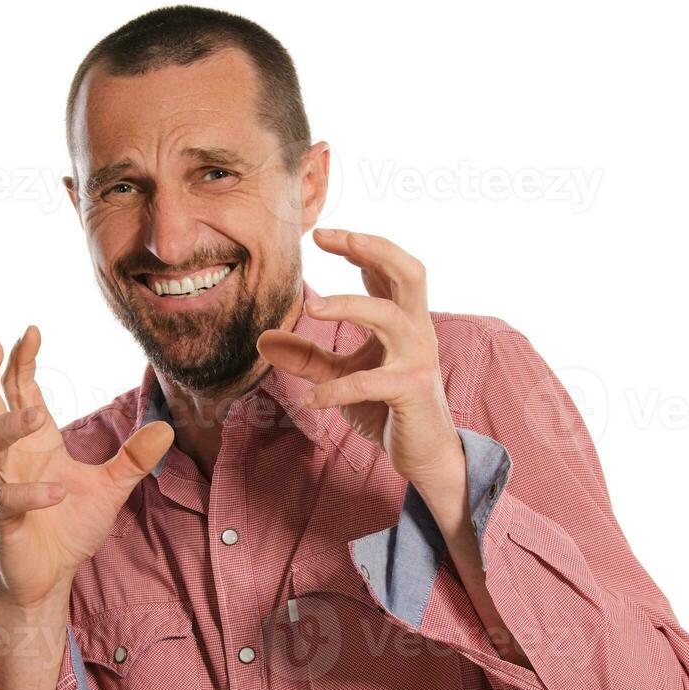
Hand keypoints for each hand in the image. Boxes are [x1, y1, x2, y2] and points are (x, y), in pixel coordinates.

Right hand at [0, 326, 173, 609]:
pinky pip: (6, 500)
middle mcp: (9, 458)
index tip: (30, 331)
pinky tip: (56, 493)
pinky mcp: (0, 520)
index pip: (18, 391)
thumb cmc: (68, 528)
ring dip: (8, 426)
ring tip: (37, 414)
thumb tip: (167, 428)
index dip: (20, 362)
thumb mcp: (110, 487)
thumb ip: (133, 458)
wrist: (50, 578)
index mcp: (33, 443)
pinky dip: (30, 493)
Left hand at [256, 229, 464, 495]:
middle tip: (332, 238)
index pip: (387, 269)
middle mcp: (416, 331)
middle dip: (374, 249)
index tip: (320, 234)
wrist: (425, 454)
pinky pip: (370, 382)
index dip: (357, 246)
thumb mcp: (343, 376)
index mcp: (403, 320)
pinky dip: (335, 389)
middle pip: (409, 272)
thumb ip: (308, 357)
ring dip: (349, 305)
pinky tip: (309, 400)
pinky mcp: (411, 391)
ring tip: (310, 308)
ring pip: (388, 315)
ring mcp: (417, 359)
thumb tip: (263, 339)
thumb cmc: (387, 408)